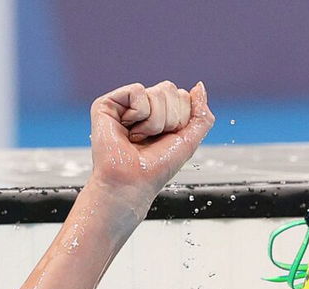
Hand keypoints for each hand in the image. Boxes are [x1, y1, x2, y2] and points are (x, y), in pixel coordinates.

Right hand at [87, 81, 214, 200]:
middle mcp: (143, 106)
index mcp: (161, 113)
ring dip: (155, 122)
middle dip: (170, 119)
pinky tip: (128, 129)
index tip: (168, 139)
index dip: (182, 119)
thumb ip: (201, 114)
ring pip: (157, 92)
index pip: (183, 96)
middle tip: (153, 139)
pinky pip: (138, 90)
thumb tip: (199, 86)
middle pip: (170, 90)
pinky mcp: (107, 103)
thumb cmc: (158, 167)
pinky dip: (139, 113)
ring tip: (139, 138)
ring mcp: (125, 104)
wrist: (132, 182)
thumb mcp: (189, 140)